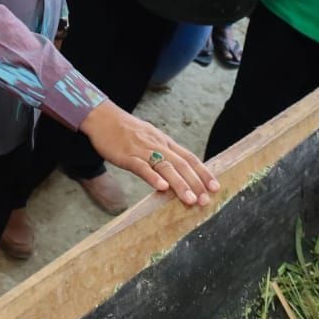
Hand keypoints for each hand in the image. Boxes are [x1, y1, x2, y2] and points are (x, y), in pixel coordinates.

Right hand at [79, 100, 218, 205]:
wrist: (103, 117)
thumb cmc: (126, 130)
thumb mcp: (150, 138)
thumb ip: (163, 153)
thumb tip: (177, 170)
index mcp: (164, 142)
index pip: (189, 158)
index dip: (203, 172)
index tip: (215, 187)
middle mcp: (157, 145)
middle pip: (181, 164)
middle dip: (196, 183)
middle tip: (206, 200)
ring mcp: (142, 150)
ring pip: (165, 167)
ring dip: (180, 184)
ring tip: (190, 199)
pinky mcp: (127, 155)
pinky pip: (142, 167)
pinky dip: (153, 177)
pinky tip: (162, 188)